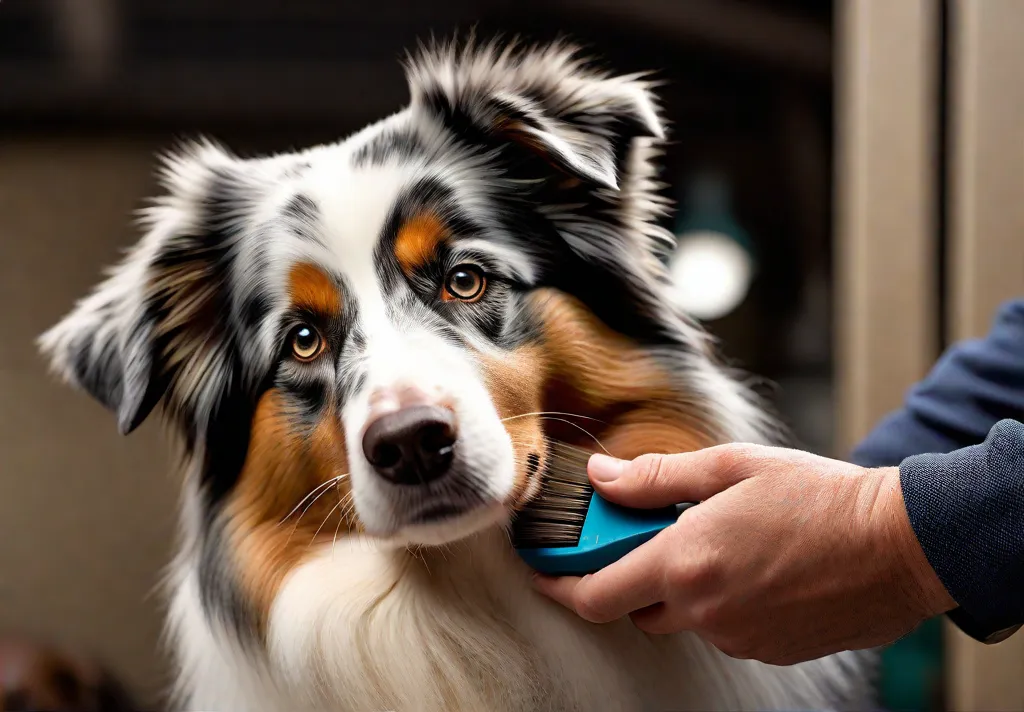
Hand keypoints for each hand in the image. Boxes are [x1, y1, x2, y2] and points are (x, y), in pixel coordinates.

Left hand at [530, 443, 956, 664]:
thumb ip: (658, 477)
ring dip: (684, 589)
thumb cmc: (820, 497)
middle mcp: (705, 609)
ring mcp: (738, 636)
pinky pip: (724, 629)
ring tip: (723, 544)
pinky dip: (723, 604)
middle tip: (655, 538)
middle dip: (633, 578)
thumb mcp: (733, 468)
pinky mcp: (769, 650)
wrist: (901, 544)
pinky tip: (756, 569)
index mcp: (686, 561)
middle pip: (637, 609)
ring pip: (684, 620)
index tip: (544, 573)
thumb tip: (602, 474)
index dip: (561, 585)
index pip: (597, 593)